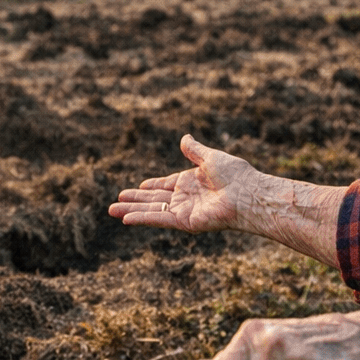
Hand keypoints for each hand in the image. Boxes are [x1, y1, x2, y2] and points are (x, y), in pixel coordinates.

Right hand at [107, 134, 257, 232]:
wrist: (247, 193)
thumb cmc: (235, 174)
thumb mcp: (210, 157)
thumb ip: (195, 150)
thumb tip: (184, 137)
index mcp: (192, 182)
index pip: (166, 185)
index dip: (151, 186)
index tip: (138, 187)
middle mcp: (186, 198)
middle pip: (154, 199)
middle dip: (134, 200)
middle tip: (115, 202)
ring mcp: (185, 211)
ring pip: (152, 210)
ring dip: (132, 210)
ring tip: (112, 211)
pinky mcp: (185, 222)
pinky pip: (159, 219)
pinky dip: (143, 218)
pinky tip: (126, 219)